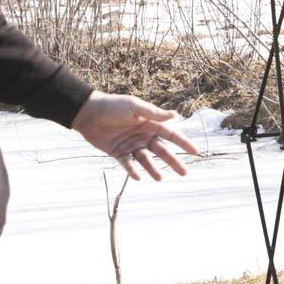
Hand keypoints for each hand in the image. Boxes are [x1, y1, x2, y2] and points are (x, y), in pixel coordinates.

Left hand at [70, 93, 197, 179]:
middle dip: (173, 161)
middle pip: (162, 151)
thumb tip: (175, 115)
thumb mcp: (135, 106)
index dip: (183, 143)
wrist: (88, 112)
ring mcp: (131, 145)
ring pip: (146, 160)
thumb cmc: (113, 106)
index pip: (171, 135)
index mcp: (150, 124)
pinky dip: (132, 171)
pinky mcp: (118, 152)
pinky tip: (138, 177)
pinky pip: (127, 164)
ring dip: (153, 169)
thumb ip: (154, 113)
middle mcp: (143, 136)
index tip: (195, 152)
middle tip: (184, 173)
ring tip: (159, 178)